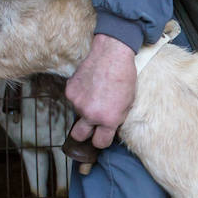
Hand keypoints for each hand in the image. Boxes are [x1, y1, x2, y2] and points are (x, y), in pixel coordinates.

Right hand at [65, 33, 136, 150]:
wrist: (112, 55)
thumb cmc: (124, 78)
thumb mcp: (128, 104)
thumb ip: (116, 119)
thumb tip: (107, 128)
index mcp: (108, 119)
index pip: (100, 142)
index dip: (101, 140)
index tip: (102, 136)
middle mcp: (90, 114)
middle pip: (79, 136)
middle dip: (84, 134)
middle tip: (90, 127)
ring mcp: (77, 102)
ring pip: (77, 114)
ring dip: (85, 109)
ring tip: (96, 94)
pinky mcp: (69, 91)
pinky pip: (73, 99)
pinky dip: (80, 95)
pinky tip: (90, 86)